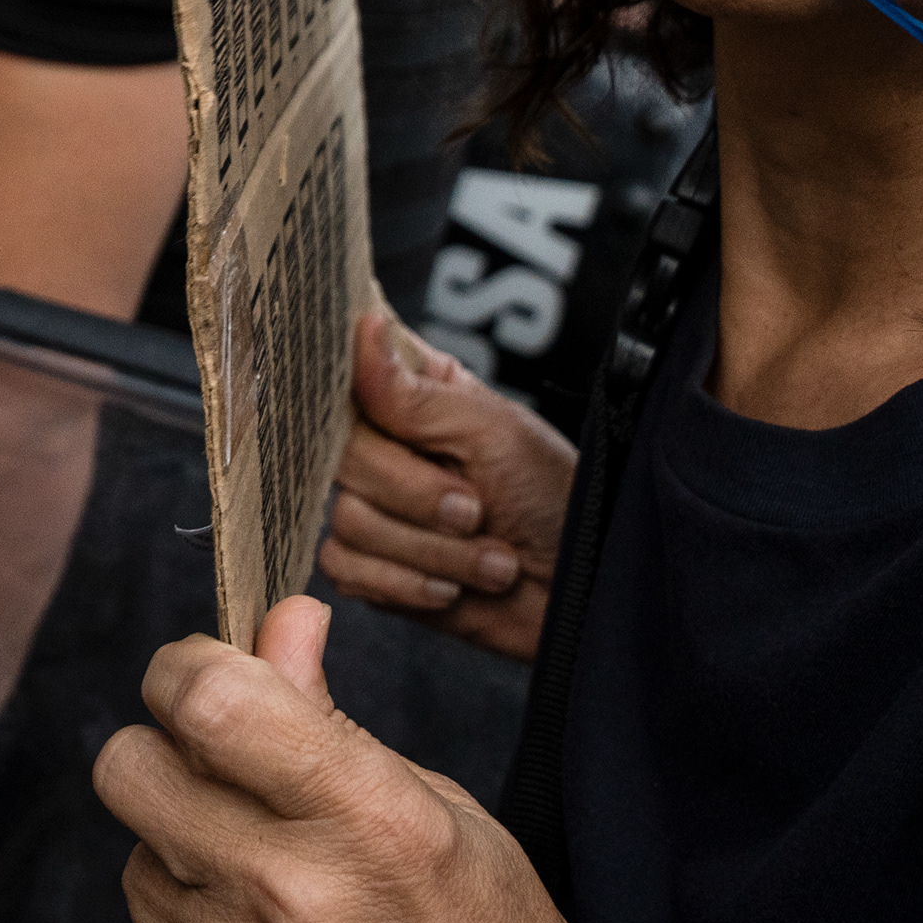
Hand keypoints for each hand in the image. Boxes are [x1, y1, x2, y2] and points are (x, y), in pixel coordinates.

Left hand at [95, 601, 754, 922]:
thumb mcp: (450, 817)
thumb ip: (334, 719)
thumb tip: (275, 626)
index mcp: (368, 822)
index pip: (204, 698)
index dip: (186, 669)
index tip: (203, 677)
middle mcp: (292, 902)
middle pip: (129, 770)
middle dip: (166, 755)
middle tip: (222, 778)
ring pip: (136, 865)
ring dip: (186, 861)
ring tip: (272, 895)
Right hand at [318, 308, 575, 661]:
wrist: (578, 594)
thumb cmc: (553, 501)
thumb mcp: (493, 434)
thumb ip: (414, 394)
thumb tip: (363, 328)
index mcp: (414, 397)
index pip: (349, 373)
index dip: (351, 392)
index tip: (389, 417)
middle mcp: (388, 448)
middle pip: (344, 456)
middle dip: (416, 495)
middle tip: (477, 510)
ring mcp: (377, 509)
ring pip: (347, 518)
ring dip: (431, 551)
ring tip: (489, 559)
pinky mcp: (372, 567)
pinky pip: (344, 568)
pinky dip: (404, 583)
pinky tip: (449, 588)